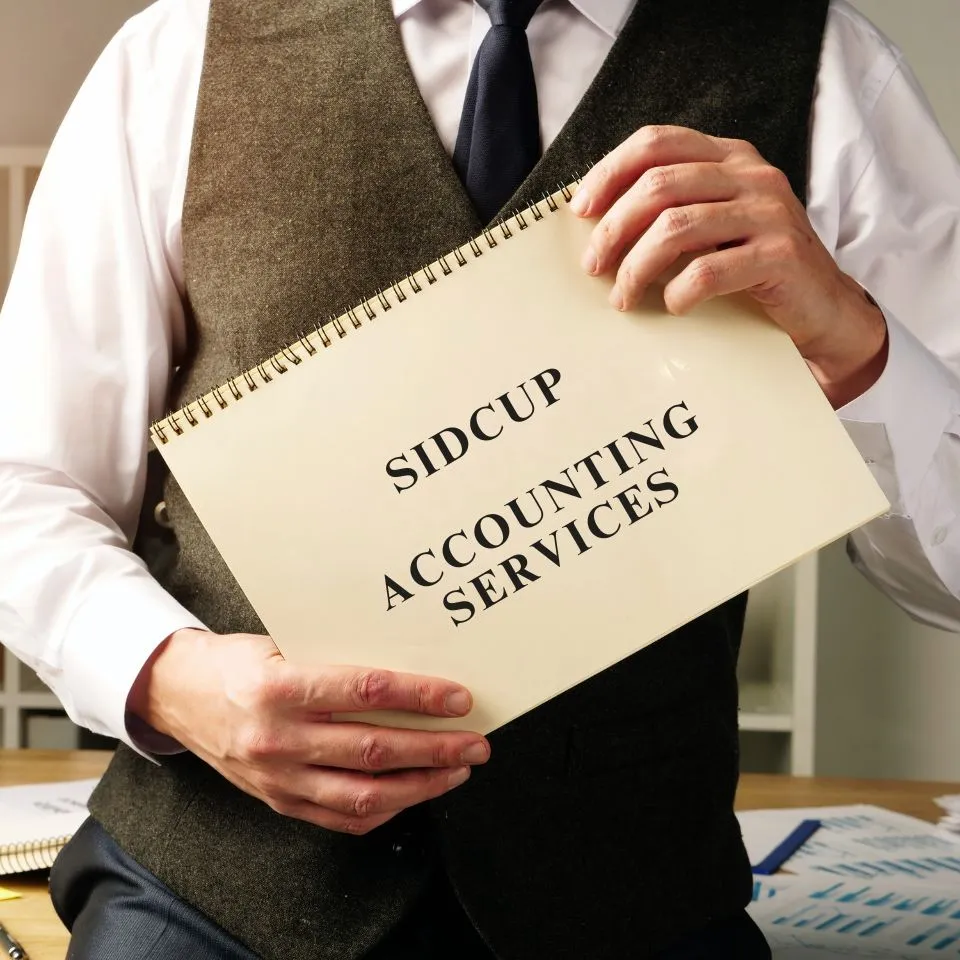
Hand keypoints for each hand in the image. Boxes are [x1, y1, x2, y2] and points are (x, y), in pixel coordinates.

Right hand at [127, 629, 488, 833]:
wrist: (178, 696)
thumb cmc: (236, 661)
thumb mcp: (282, 642)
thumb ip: (337, 659)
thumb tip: (409, 668)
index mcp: (280, 687)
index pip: (366, 691)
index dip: (419, 696)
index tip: (458, 698)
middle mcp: (278, 737)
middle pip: (374, 749)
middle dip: (436, 748)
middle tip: (475, 743)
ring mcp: (278, 777)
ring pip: (364, 793)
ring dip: (421, 785)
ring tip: (456, 770)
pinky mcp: (278, 801)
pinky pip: (341, 818)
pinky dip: (386, 809)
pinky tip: (413, 793)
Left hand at [569, 125, 887, 407]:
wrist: (822, 309)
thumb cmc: (753, 270)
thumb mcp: (714, 226)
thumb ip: (672, 211)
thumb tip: (596, 225)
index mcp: (729, 157)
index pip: (657, 142)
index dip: (609, 172)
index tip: (581, 211)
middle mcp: (751, 175)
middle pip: (658, 186)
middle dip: (613, 229)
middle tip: (593, 266)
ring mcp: (769, 212)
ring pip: (676, 228)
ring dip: (636, 267)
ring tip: (622, 297)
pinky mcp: (780, 255)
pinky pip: (709, 270)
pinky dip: (679, 292)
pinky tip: (673, 306)